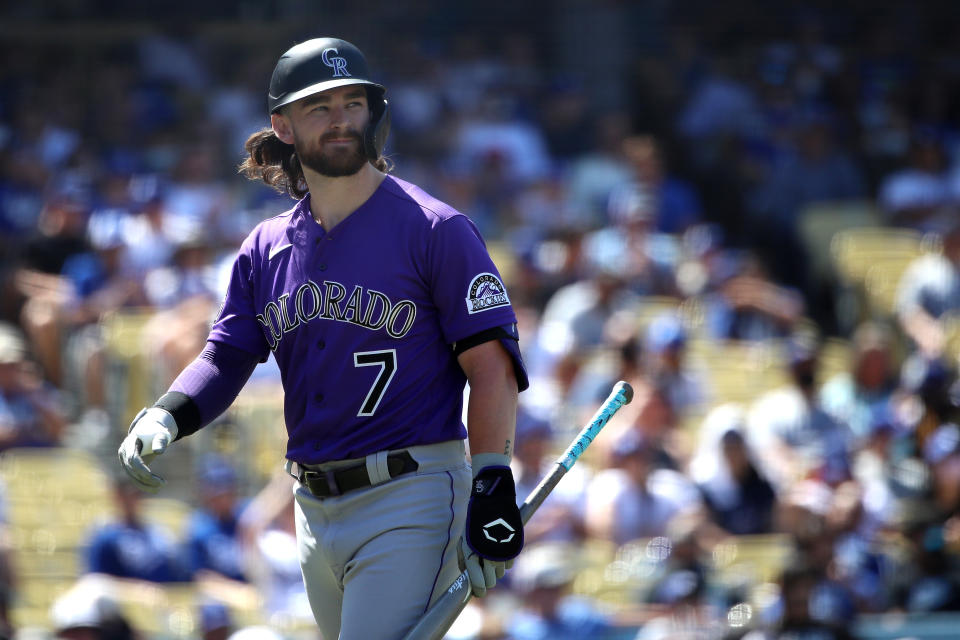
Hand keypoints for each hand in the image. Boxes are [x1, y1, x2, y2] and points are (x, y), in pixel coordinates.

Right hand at [117, 407, 177, 491]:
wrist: (149, 431)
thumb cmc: (156, 432)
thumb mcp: (160, 434)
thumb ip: (160, 441)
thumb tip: (159, 452)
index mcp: (129, 444)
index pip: (132, 459)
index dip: (141, 468)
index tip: (150, 475)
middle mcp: (124, 454)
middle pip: (133, 470)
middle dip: (147, 478)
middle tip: (163, 483)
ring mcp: (125, 462)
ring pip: (133, 477)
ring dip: (146, 484)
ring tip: (161, 486)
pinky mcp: (129, 468)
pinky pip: (135, 478)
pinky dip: (145, 485)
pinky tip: (156, 489)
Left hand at [460, 453, 523, 596]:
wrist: (493, 498)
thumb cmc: (474, 517)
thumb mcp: (463, 537)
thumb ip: (463, 559)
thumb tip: (466, 575)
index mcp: (473, 554)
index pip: (478, 584)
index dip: (479, 589)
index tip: (479, 591)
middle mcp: (489, 557)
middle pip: (491, 582)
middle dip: (487, 579)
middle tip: (483, 571)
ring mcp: (503, 553)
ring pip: (500, 573)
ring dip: (495, 568)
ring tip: (490, 553)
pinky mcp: (513, 548)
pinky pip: (509, 564)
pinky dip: (504, 560)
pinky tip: (499, 548)